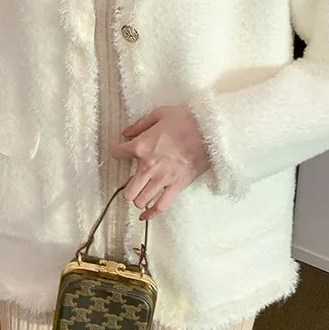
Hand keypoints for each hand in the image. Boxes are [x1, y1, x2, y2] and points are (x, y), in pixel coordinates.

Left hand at [110, 105, 211, 220]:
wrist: (211, 132)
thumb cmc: (187, 120)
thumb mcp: (161, 113)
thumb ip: (140, 124)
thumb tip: (126, 132)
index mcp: (142, 146)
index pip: (117, 153)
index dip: (117, 151)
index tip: (119, 152)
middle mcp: (148, 166)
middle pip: (127, 190)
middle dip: (127, 187)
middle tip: (132, 182)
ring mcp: (163, 179)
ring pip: (140, 200)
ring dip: (139, 198)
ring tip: (142, 193)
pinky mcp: (177, 187)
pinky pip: (160, 207)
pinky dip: (151, 214)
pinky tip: (144, 216)